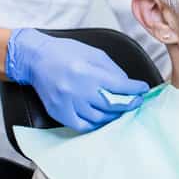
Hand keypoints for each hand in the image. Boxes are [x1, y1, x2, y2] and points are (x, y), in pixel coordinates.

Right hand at [6, 29, 149, 131]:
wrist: (36, 58)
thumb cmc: (65, 52)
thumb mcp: (93, 53)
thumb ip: (112, 70)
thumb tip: (127, 84)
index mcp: (88, 72)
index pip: (120, 86)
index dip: (135, 90)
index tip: (143, 90)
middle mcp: (79, 90)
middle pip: (112, 105)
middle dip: (128, 104)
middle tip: (135, 102)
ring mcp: (68, 103)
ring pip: (99, 118)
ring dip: (114, 115)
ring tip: (120, 110)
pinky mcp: (59, 112)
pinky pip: (82, 126)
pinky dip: (95, 124)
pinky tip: (102, 118)